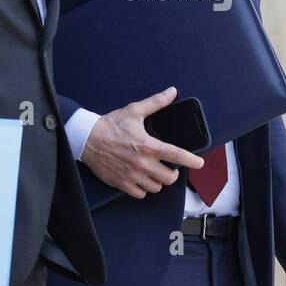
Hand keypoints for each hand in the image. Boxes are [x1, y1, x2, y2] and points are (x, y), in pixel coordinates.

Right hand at [81, 86, 204, 199]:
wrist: (86, 139)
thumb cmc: (110, 125)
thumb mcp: (134, 111)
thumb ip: (156, 102)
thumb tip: (171, 92)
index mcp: (148, 145)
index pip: (177, 155)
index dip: (192, 161)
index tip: (200, 163)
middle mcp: (143, 163)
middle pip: (169, 178)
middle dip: (171, 172)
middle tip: (167, 166)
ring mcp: (132, 175)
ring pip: (156, 187)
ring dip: (158, 181)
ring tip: (154, 172)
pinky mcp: (122, 183)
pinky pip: (140, 194)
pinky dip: (143, 189)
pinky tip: (141, 179)